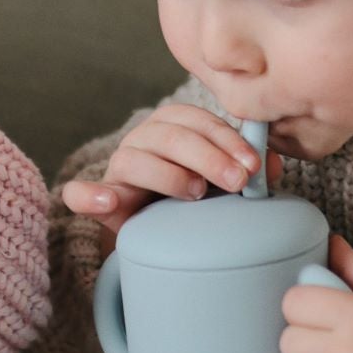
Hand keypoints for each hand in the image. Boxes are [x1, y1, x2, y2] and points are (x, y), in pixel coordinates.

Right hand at [62, 104, 283, 241]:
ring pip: (135, 158)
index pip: (198, 121)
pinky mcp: (99, 198)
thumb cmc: (196, 196)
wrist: (162, 231)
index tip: (253, 166)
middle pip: (171, 136)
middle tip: (237, 182)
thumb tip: (273, 167)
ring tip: (194, 192)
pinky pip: (80, 194)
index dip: (227, 139)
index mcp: (173, 126)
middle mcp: (142, 139)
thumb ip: (246, 169)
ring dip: (168, 174)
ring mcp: (118, 168)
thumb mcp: (224, 181)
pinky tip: (108, 201)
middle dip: (208, 157)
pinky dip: (89, 195)